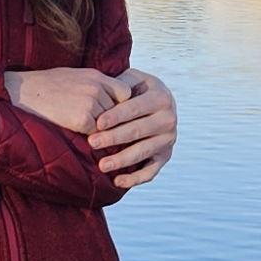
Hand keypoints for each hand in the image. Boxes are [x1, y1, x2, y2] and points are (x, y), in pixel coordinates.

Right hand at [4, 66, 131, 134]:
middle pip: (119, 111)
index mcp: (96, 76)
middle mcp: (97, 87)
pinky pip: (96, 133)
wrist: (21, 92)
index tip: (111, 111)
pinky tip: (76, 132)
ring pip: (108, 124)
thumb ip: (94, 84)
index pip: (125, 92)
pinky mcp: (82, 119)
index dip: (120, 104)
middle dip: (110, 120)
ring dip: (100, 129)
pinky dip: (89, 136)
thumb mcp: (74, 76)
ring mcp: (91, 103)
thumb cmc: (44, 86)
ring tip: (85, 128)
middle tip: (99, 126)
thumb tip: (108, 98)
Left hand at [88, 69, 176, 185]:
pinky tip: (117, 181)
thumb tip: (109, 95)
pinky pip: (151, 171)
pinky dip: (135, 178)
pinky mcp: (165, 155)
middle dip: (114, 138)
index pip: (135, 109)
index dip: (116, 116)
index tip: (98, 124)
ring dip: (122, 160)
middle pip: (137, 131)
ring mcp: (168, 139)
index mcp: (160, 98)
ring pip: (143, 152)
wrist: (158, 101)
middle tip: (92, 142)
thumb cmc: (137, 90)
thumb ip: (121, 84)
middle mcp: (168, 119)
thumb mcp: (132, 79)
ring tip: (102, 165)